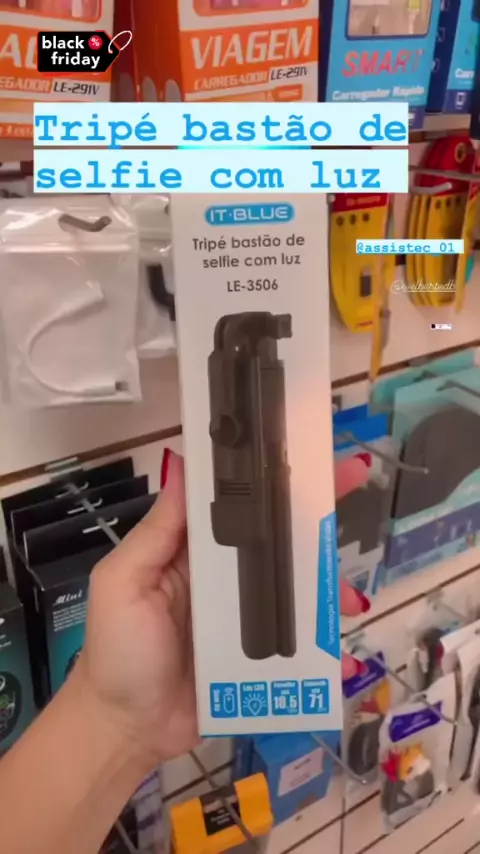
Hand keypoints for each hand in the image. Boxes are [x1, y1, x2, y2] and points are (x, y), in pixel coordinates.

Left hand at [73, 451, 370, 770]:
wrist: (127, 729)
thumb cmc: (117, 649)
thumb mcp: (122, 582)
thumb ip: (156, 532)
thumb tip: (183, 467)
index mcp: (191, 549)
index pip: (233, 502)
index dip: (264, 475)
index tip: (299, 448)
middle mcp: (223, 574)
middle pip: (274, 536)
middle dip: (313, 510)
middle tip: (354, 476)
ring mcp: (244, 614)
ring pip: (293, 584)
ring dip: (324, 579)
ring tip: (346, 592)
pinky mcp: (258, 652)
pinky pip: (294, 634)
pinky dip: (320, 635)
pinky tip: (340, 645)